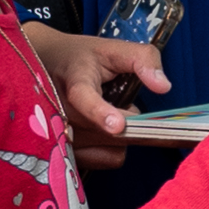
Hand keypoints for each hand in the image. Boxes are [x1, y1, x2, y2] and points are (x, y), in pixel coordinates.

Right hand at [31, 27, 168, 166]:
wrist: (45, 65)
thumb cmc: (82, 58)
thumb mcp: (112, 48)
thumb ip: (143, 59)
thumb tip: (164, 86)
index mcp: (74, 80)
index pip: (82, 98)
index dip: (100, 112)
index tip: (118, 125)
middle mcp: (60, 111)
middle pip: (106, 131)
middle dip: (128, 120)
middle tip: (123, 101)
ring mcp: (59, 135)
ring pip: (109, 148)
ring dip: (120, 135)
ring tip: (108, 114)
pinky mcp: (64, 152)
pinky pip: (105, 160)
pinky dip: (113, 148)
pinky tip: (103, 131)